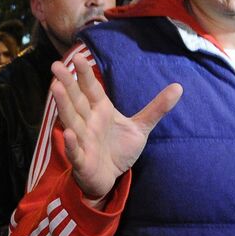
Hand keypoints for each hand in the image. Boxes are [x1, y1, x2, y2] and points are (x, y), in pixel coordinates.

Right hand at [50, 54, 181, 204]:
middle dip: (67, 84)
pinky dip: (72, 144)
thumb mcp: (140, 128)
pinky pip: (76, 151)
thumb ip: (156, 108)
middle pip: (76, 100)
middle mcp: (89, 122)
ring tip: (55, 88)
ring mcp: (83, 140)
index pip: (91, 89)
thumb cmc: (119, 150)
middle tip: (56, 66)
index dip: (85, 74)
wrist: (110, 178)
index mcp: (101, 111)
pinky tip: (69, 134)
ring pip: (72, 120)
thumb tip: (179, 87)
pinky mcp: (82, 161)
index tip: (77, 57)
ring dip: (64, 105)